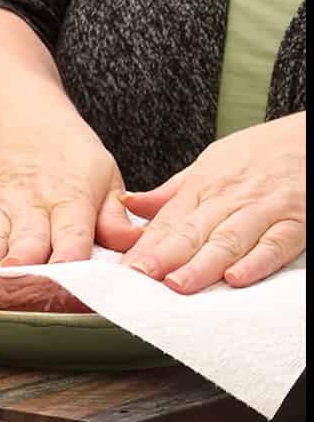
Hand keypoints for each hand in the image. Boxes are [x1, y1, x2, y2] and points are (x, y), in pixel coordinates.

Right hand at [0, 125, 140, 267]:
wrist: (17, 121)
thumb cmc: (67, 157)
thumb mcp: (103, 174)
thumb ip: (115, 216)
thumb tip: (133, 243)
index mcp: (70, 197)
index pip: (72, 232)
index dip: (70, 255)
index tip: (69, 277)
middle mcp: (31, 203)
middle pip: (28, 238)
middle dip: (24, 261)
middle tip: (19, 280)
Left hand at [120, 112, 304, 292]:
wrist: (308, 138)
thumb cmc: (257, 153)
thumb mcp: (208, 163)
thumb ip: (171, 191)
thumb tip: (128, 204)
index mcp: (204, 186)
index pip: (169, 220)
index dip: (146, 245)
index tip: (126, 267)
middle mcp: (229, 198)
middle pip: (193, 231)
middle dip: (163, 256)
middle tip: (139, 277)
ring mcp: (263, 210)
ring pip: (228, 241)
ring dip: (201, 264)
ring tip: (177, 284)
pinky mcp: (296, 222)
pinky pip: (274, 245)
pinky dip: (255, 262)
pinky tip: (235, 278)